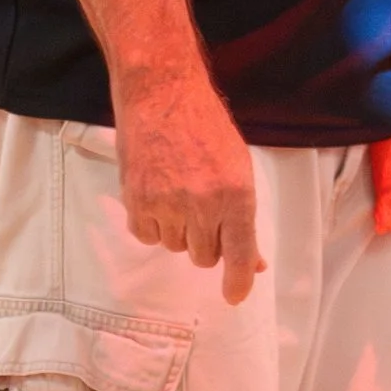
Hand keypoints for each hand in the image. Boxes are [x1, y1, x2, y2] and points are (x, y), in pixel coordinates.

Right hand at [112, 69, 262, 302]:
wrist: (161, 94)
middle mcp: (202, 203)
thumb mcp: (238, 168)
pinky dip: (151, 224)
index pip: (239, 251)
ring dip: (177, 231)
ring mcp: (167, 203)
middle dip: (205, 242)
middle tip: (201, 212)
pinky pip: (146, 236)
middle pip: (204, 256)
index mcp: (236, 193)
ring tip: (175, 193)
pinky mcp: (137, 200)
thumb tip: (253, 262)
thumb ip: (243, 216)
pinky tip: (155, 196)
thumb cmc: (205, 126)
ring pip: (174, 247)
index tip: (234, 296)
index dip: (237, 280)